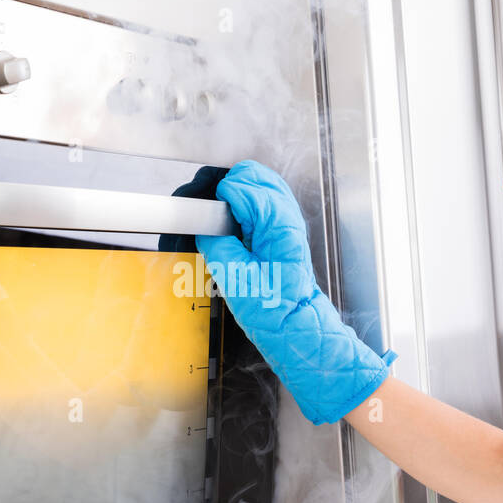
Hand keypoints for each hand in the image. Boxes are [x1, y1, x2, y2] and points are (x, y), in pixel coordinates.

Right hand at [195, 160, 395, 424]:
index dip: (220, 200)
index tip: (212, 222)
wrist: (297, 327)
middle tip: (217, 220)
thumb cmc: (274, 311)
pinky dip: (245, 204)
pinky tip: (236, 227)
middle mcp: (286, 216)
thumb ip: (218, 247)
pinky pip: (261, 200)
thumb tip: (205, 229)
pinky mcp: (282, 229)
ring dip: (237, 196)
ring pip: (258, 183)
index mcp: (277, 223)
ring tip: (226, 225)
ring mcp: (286, 220)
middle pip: (253, 174)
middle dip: (229, 190)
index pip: (241, 185)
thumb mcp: (237, 282)